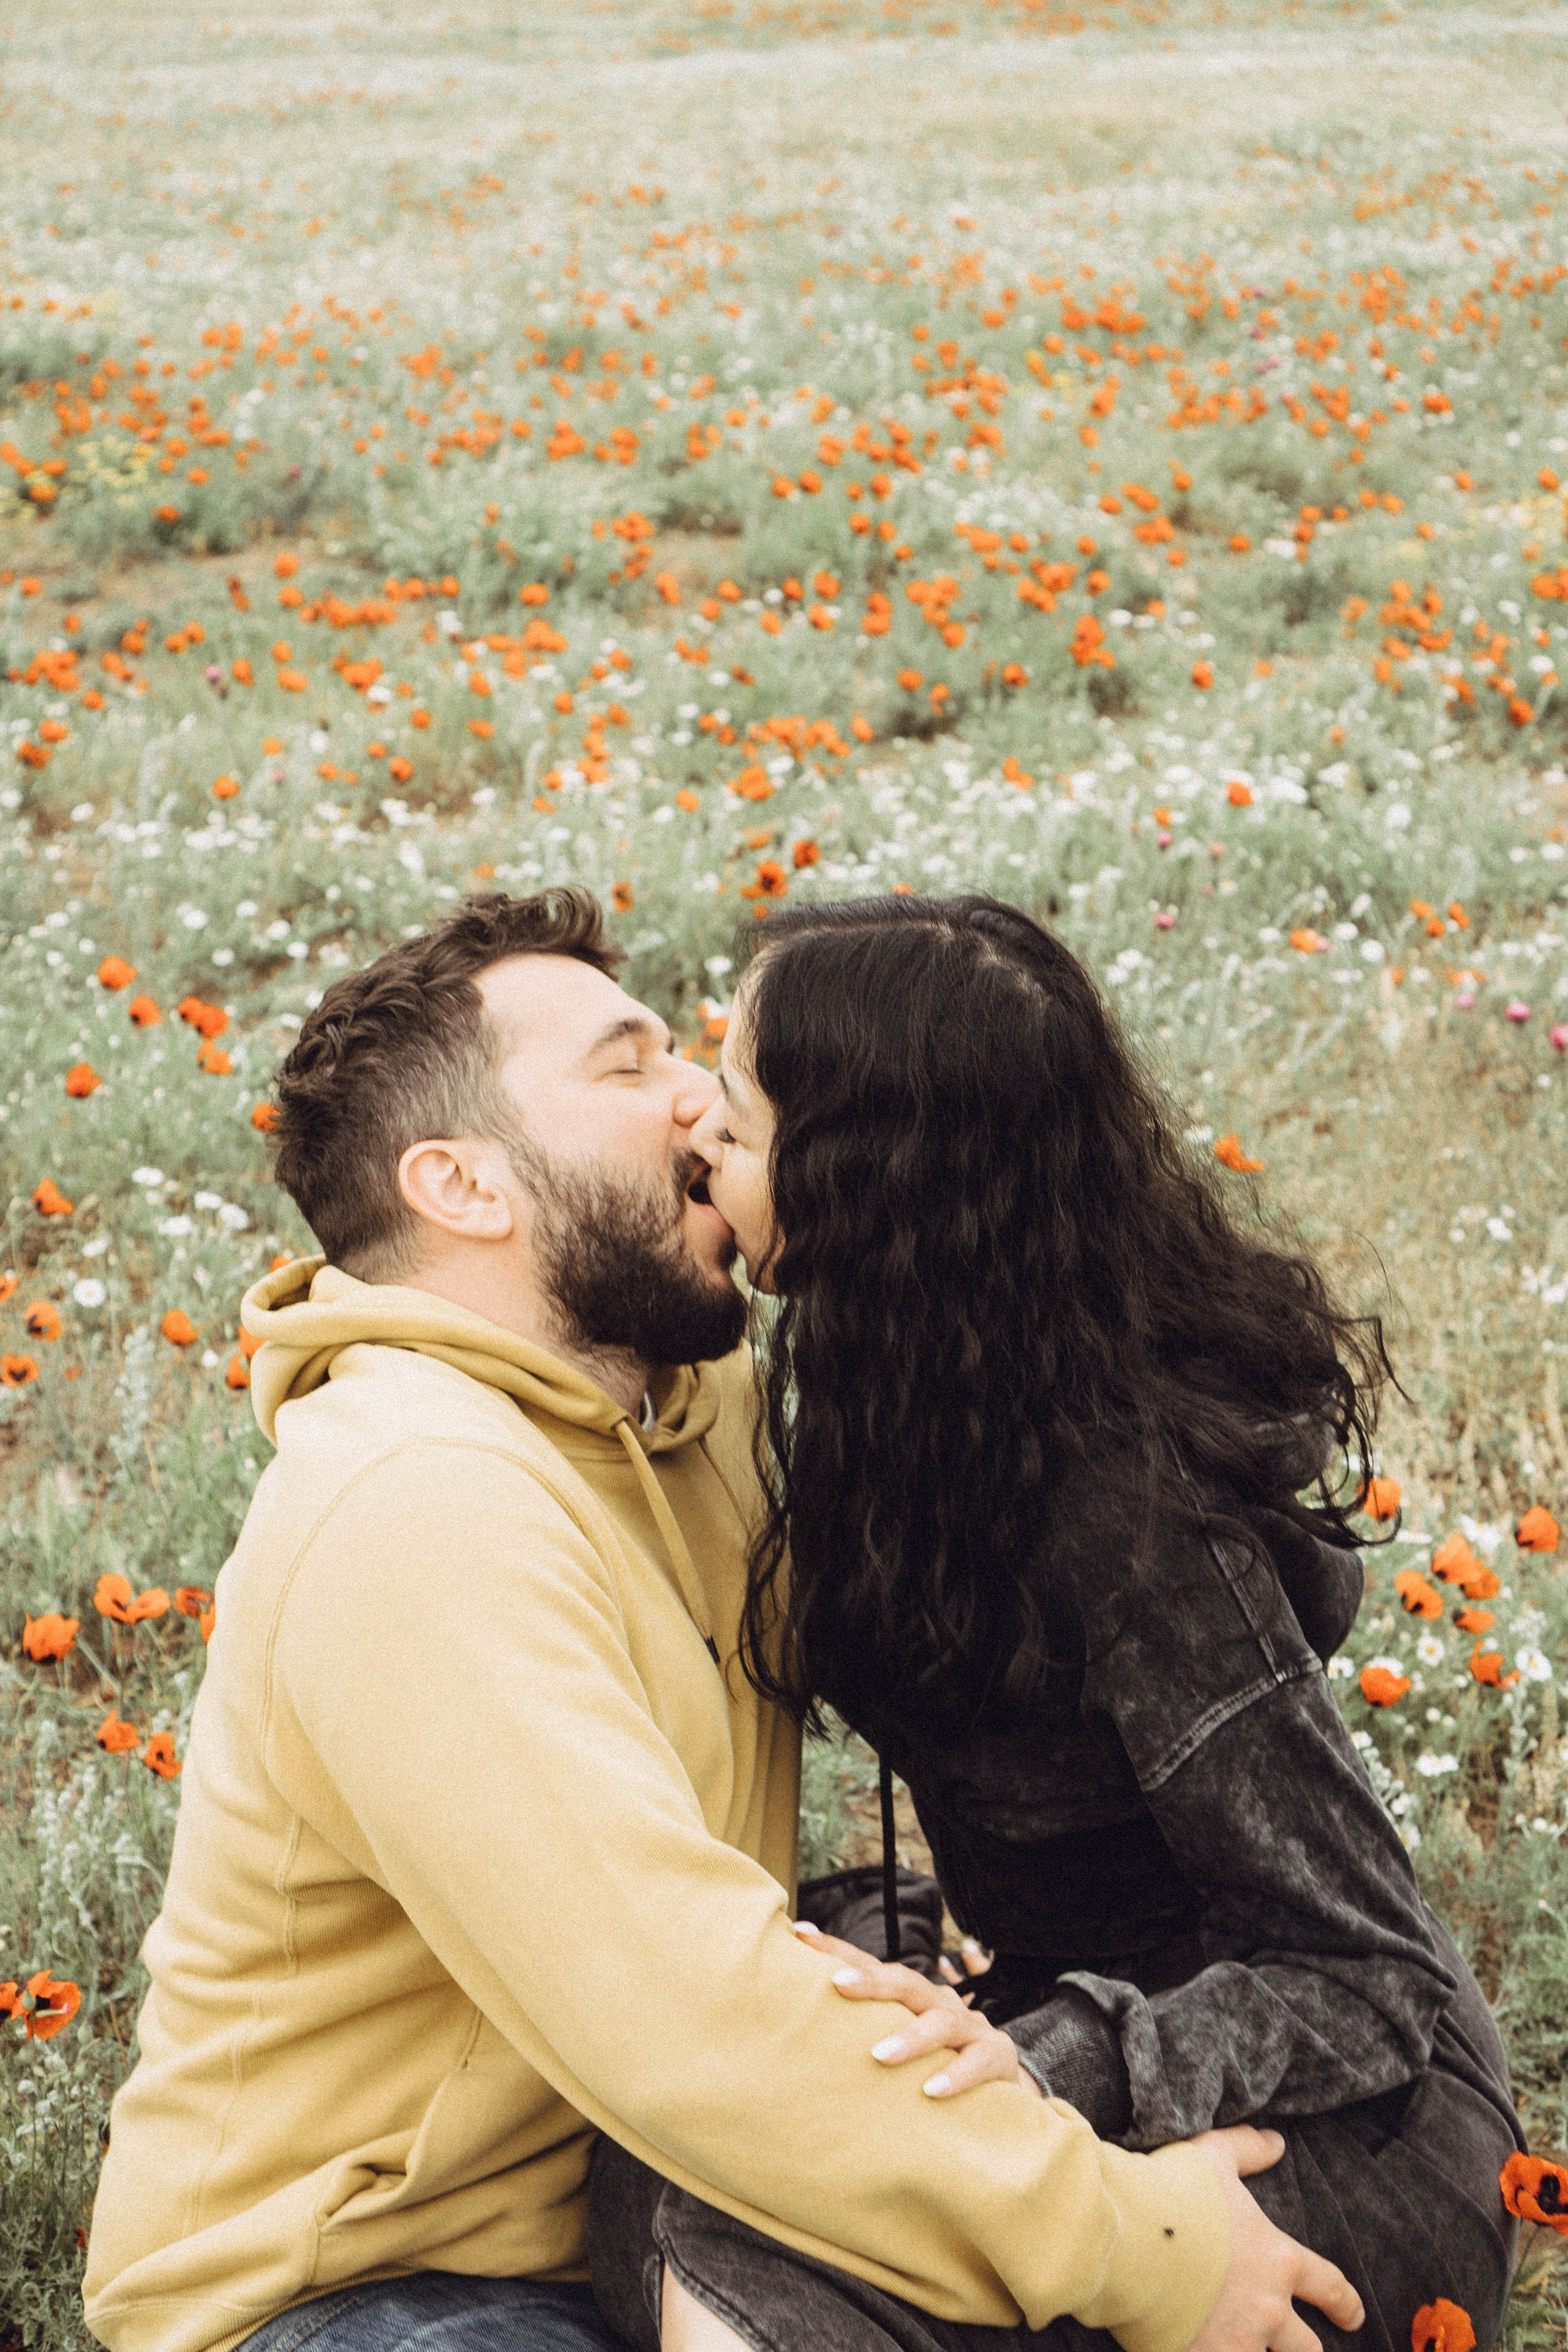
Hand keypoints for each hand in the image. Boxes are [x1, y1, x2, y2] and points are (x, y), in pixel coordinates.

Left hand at [795, 1920, 1040, 2099]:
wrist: (1001, 2088)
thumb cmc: (934, 2064)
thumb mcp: (900, 2045)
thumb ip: (860, 2035)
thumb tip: (795, 2031)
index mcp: (910, 1998)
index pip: (872, 1967)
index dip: (837, 1950)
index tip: (799, 1933)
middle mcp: (937, 2003)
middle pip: (905, 1982)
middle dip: (871, 1979)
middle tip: (836, 1984)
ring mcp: (969, 2027)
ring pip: (941, 2021)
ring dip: (911, 2037)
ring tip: (880, 2055)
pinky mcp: (996, 2057)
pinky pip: (978, 2062)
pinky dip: (956, 2075)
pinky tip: (931, 2091)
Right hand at [1184, 2126, 1363, 2351]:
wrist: (1126, 2237)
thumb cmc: (1171, 2192)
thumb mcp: (1212, 2156)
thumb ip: (1247, 2148)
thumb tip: (1275, 2142)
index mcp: (1278, 2262)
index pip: (1330, 2287)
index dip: (1345, 2303)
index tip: (1352, 2316)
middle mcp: (1267, 2311)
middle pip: (1308, 2349)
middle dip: (1307, 2349)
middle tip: (1303, 2349)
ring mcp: (1236, 2344)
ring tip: (1244, 2349)